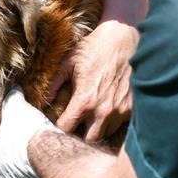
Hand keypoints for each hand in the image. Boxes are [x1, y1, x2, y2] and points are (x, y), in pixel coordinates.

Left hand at [51, 20, 136, 141]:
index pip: (67, 130)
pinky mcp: (132, 107)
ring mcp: (120, 111)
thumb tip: (44, 100)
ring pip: (106, 134)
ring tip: (92, 118)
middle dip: (81, 135)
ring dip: (97, 129)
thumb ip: (54, 84)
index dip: (61, 128)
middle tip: (77, 125)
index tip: (60, 123)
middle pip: (88, 140)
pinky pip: (120, 124)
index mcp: (84, 101)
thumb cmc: (95, 47)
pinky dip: (112, 121)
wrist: (125, 36)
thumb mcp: (69, 61)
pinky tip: (107, 110)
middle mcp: (103, 111)